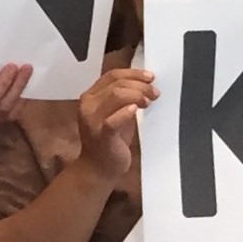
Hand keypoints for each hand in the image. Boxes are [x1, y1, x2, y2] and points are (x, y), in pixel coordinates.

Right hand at [75, 67, 155, 184]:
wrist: (98, 168)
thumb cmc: (109, 140)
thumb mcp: (115, 113)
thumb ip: (124, 98)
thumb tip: (145, 84)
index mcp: (91, 97)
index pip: (112, 75)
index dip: (133, 73)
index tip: (150, 77)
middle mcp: (88, 106)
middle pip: (116, 84)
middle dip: (140, 85)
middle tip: (155, 92)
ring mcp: (92, 121)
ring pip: (116, 96)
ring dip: (137, 95)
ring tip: (149, 102)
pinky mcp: (100, 136)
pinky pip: (113, 120)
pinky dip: (126, 112)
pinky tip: (136, 110)